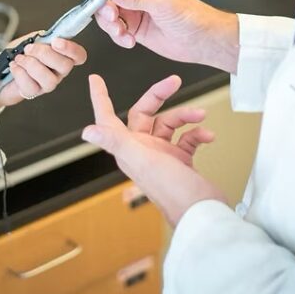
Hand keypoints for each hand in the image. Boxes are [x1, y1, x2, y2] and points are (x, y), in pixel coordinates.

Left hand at [0, 35, 87, 107]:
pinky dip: (19, 73)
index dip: (71, 49)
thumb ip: (40, 37)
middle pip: (66, 66)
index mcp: (60, 56)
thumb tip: (47, 35)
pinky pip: (31, 86)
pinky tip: (14, 67)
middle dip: (45, 54)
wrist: (0, 71)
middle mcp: (57, 71)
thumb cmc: (18, 55)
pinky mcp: (33, 93)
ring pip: (50, 79)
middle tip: (30, 48)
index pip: (78, 55)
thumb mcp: (29, 40)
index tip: (56, 41)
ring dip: (31, 65)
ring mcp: (46, 84)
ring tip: (20, 58)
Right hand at [81, 0, 239, 72]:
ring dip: (110, 25)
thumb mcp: (162, 2)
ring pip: (106, 13)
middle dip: (103, 7)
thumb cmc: (191, 15)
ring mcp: (133, 9)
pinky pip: (114, 30)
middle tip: (112, 18)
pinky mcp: (133, 27)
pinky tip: (130, 41)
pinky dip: (118, 37)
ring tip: (123, 33)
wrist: (201, 41)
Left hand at [82, 74, 224, 225]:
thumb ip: (116, 142)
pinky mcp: (180, 161)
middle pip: (144, 113)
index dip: (100, 98)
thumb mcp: (142, 160)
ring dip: (186, 116)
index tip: (95, 80)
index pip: (107, 118)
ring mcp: (161, 155)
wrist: (202, 213)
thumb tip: (87, 132)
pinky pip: (186, 138)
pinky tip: (207, 135)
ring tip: (200, 115)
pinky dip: (197, 133)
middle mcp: (142, 150)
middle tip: (174, 81)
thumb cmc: (172, 191)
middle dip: (159, 96)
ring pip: (169, 124)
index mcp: (128, 149)